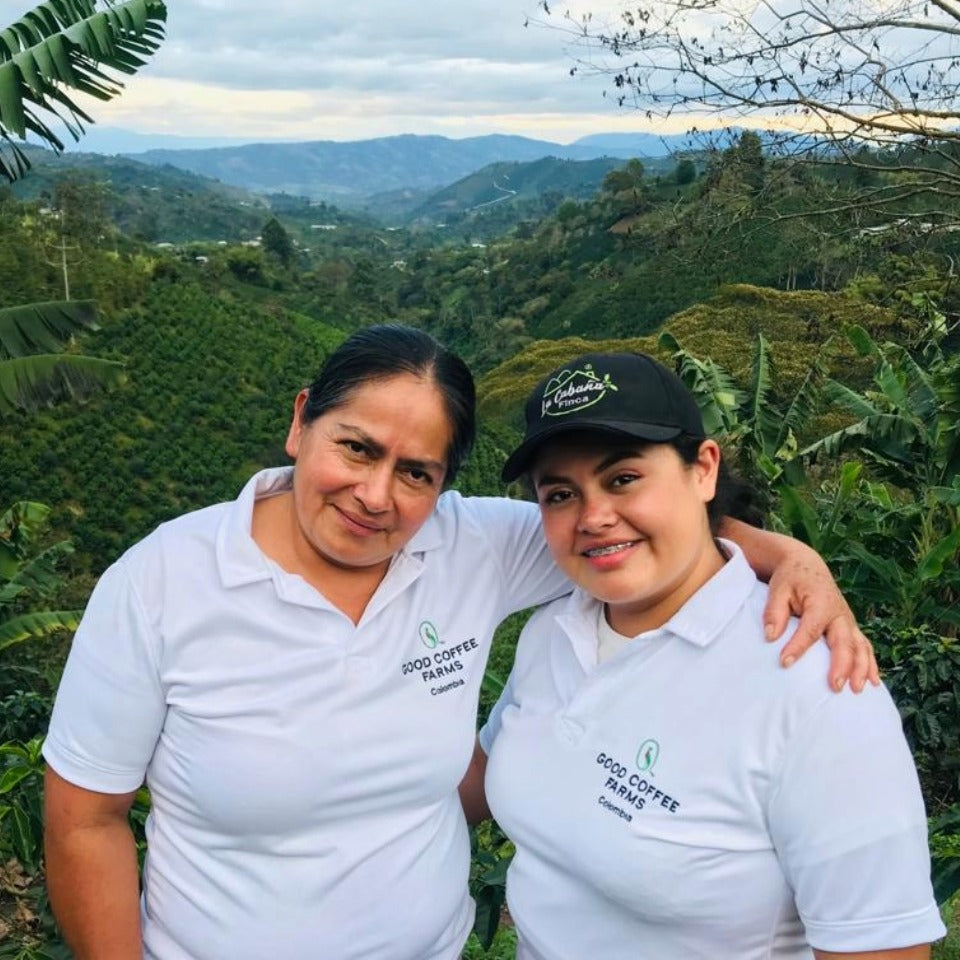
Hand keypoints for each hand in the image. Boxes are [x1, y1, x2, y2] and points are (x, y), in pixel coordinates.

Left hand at [765, 553, 879, 692]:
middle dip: (841, 665)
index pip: (810, 629)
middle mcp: (839, 613)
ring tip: (857, 690)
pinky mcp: (850, 627)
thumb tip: (770, 636)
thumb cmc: (790, 579)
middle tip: (834, 687)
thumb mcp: (778, 590)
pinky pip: (864, 647)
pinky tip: (874, 683)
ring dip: (861, 669)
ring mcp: (848, 621)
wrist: (806, 566)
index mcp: (820, 603)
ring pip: (860, 647)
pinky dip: (870, 664)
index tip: (785, 662)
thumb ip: (774, 612)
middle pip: (844, 642)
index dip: (798, 646)